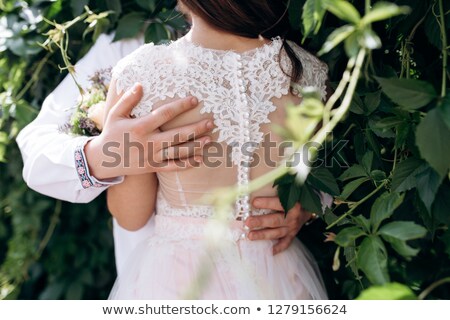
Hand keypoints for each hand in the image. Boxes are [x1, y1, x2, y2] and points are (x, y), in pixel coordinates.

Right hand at [85, 83, 211, 178]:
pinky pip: (173, 166)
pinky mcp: (153, 167)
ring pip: (178, 151)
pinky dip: (187, 164)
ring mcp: (152, 156)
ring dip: (195, 146)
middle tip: (211, 122)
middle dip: (196, 128)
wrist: (102, 161)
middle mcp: (148, 142)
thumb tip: (140, 84)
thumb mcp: (115, 114)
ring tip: (210, 139)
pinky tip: (200, 159)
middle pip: (177, 135)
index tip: (195, 100)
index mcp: (140, 127)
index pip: (164, 114)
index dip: (180, 106)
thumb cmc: (111, 134)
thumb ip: (128, 100)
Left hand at [245, 197, 311, 254]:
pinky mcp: (292, 235)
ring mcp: (293, 228)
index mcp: (293, 205)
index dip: (266, 203)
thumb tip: (259, 188)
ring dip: (263, 235)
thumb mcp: (290, 192)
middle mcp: (293, 218)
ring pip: (276, 233)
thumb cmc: (295, 197)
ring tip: (250, 236)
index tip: (253, 202)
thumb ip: (278, 191)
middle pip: (275, 220)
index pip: (278, 204)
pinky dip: (278, 248)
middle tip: (248, 222)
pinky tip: (269, 252)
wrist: (309, 208)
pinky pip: (285, 243)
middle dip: (260, 222)